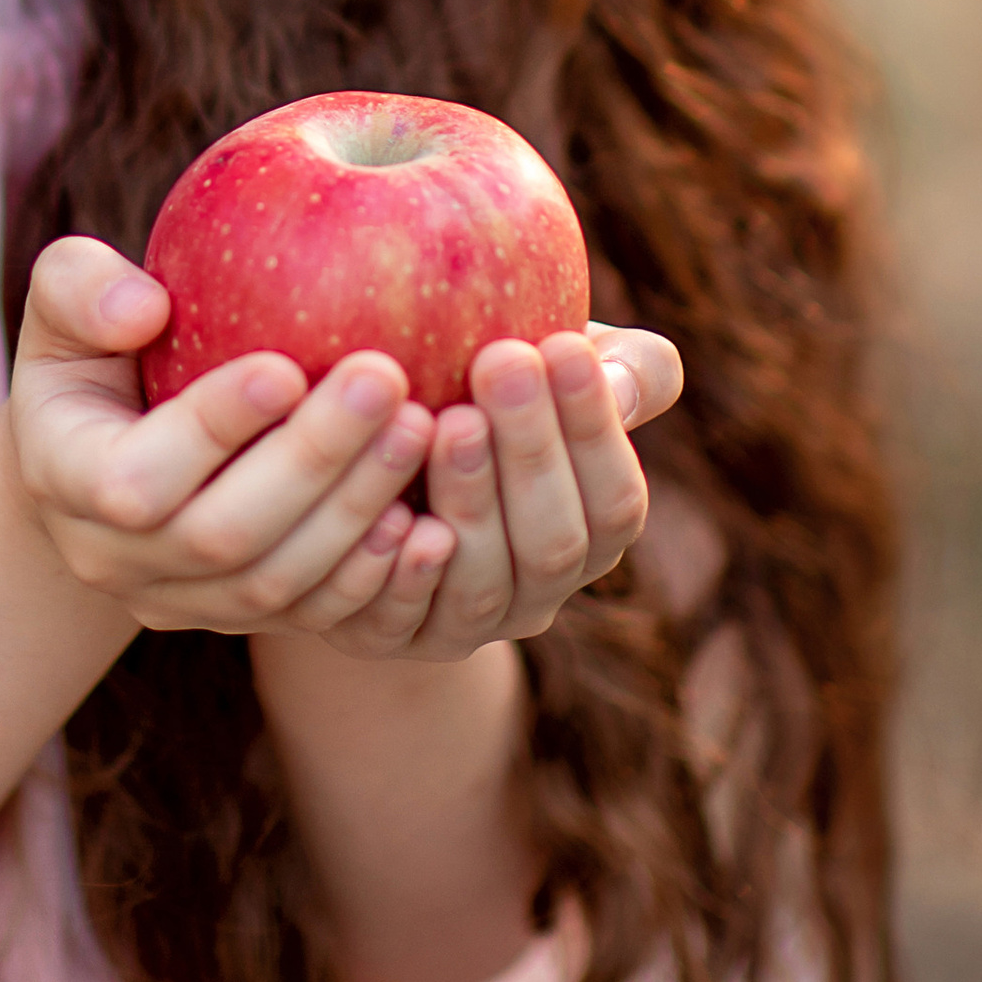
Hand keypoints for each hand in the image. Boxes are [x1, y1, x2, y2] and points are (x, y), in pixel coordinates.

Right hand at [8, 235, 438, 638]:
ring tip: (420, 426)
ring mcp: (175, 602)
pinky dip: (370, 571)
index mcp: (62, 477)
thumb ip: (82, 287)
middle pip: (221, 536)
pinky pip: (309, 615)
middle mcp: (112, 558)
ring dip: (354, 508)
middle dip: (310, 460)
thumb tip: (145, 306)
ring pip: (273, 583)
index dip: (212, 428)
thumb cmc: (94, 349)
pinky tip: (424, 511)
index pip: (136, 477)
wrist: (98, 456)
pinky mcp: (235, 618)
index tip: (286, 364)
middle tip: (387, 377)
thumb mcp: (66, 303)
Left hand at [310, 323, 682, 662]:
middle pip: (552, 542)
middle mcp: (538, 593)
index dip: (592, 426)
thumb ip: (617, 366)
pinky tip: (393, 509)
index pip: (615, 498)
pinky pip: (397, 620)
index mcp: (592, 536)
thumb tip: (616, 375)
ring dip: (470, 501)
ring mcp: (465, 625)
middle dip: (531, 448)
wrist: (365, 468)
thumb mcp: (550, 370)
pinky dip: (401, 572)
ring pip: (481, 584)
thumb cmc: (479, 390)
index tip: (563, 344)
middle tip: (502, 360)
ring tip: (450, 419)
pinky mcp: (388, 638)